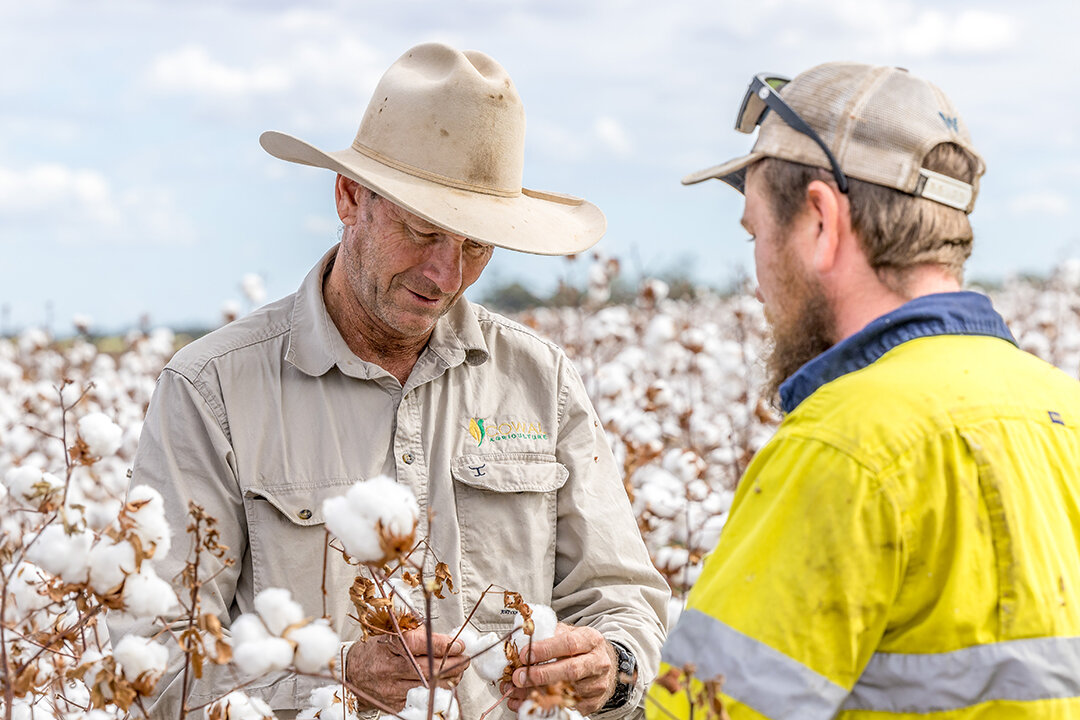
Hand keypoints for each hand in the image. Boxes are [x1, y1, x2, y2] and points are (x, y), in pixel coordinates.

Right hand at [346, 628, 469, 710]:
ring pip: (430, 686)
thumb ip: (416, 633)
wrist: (351, 673)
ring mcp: (392, 688)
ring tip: (457, 671)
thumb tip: (446, 639)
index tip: (459, 644)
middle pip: (429, 668)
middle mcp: (390, 667)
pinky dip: (438, 690)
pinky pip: (423, 698)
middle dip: (454, 663)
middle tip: (464, 658)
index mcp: (389, 645)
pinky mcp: (395, 703)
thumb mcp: (390, 635)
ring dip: (450, 678)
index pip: (419, 643)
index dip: (442, 644)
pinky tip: (444, 683)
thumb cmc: (374, 651)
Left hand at [504, 623, 617, 715]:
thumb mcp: (570, 633)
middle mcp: (598, 662)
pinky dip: (544, 705)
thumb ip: (550, 635)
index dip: (545, 650)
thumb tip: (525, 641)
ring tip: (517, 691)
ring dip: (538, 692)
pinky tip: (529, 701)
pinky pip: (566, 706)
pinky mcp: (593, 702)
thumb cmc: (581, 648)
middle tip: (519, 676)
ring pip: (566, 692)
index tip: (525, 655)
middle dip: (540, 675)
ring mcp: (597, 685)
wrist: (602, 664)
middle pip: (570, 671)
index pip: (569, 644)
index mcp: (591, 640)